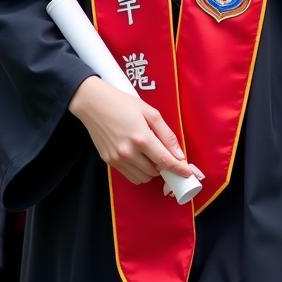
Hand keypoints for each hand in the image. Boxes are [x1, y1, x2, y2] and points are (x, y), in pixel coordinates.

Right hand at [68, 76, 192, 185]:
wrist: (94, 104)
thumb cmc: (123, 103)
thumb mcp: (151, 113)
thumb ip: (167, 134)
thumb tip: (178, 153)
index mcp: (141, 138)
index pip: (165, 161)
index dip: (178, 169)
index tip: (187, 173)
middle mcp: (128, 152)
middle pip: (155, 172)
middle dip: (164, 166)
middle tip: (166, 154)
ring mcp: (117, 159)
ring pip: (142, 177)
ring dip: (152, 170)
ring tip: (151, 154)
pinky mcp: (109, 162)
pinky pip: (130, 175)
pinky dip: (139, 171)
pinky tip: (140, 157)